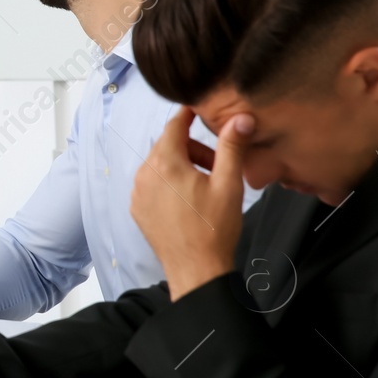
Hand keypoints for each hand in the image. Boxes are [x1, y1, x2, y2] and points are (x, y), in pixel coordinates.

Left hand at [131, 106, 250, 299]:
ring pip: (159, 165)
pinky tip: (189, 199)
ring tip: (206, 184)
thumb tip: (240, 118)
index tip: (198, 108)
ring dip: (181, 165)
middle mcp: (144, 174)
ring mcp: (137, 193)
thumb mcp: (228, 184)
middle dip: (192, 148)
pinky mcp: (138, 209)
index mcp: (164, 163)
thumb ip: (231, 147)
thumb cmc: (214, 228)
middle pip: (168, 146)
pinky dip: (169, 183)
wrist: (196, 269)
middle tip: (217, 164)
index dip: (188, 115)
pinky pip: (152, 184)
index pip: (174, 125)